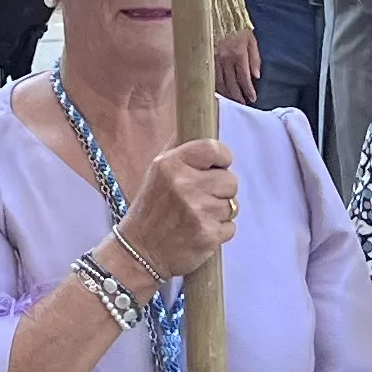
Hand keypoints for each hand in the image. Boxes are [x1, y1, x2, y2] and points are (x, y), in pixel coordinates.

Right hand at [120, 128, 238, 274]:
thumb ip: (180, 148)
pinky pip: (231, 227)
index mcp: (171, 164)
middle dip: (221, 190)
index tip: (217, 166)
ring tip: (197, 217)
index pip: (214, 148)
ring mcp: (197, 211)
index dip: (222, 158)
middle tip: (202, 198)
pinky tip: (200, 232)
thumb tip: (200, 121)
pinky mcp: (207, 235)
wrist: (139, 251)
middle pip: (231, 180)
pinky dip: (220, 231)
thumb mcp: (156, 171)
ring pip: (233, 205)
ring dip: (220, 212)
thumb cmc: (150, 209)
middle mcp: (184, 185)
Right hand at [212, 27, 258, 102]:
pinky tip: (219, 91)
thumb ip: (255, 58)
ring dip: (227, 93)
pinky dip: (215, 85)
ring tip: (232, 100)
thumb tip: (257, 76)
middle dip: (238, 96)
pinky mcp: (205, 57)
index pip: (244, 78)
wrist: (218, 13)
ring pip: (220, 82)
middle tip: (243, 104)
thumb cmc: (237, 25)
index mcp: (238, 54)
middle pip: (231, 83)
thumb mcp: (251, 39)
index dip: (249, 90)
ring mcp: (213, 59)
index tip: (253, 98)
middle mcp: (225, 59)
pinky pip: (210, 75)